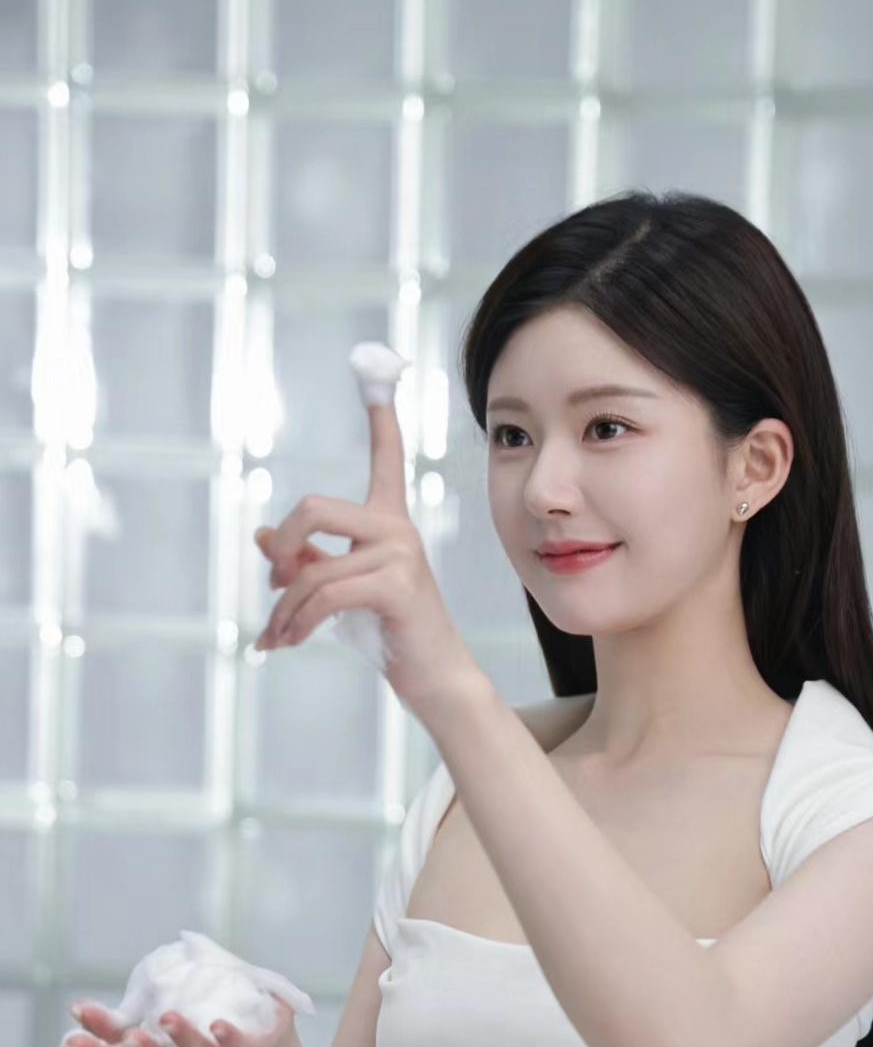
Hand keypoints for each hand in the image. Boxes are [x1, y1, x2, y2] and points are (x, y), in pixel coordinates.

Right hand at [63, 997, 296, 1046]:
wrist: (268, 1038)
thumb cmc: (210, 1012)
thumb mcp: (175, 999)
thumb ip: (149, 993)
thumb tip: (134, 975)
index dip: (94, 1042)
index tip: (77, 1013)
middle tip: (126, 1036)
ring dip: (180, 1039)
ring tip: (168, 1017)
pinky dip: (228, 1039)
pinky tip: (218, 1025)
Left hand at [251, 397, 485, 721]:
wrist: (436, 679)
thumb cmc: (390, 633)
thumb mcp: (342, 590)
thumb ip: (305, 561)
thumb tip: (261, 537)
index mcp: (389, 521)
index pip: (387, 455)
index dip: (381, 413)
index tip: (378, 367)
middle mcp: (397, 528)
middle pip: (312, 508)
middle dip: (281, 547)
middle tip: (273, 583)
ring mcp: (399, 554)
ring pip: (310, 570)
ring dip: (282, 610)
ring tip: (274, 637)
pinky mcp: (395, 586)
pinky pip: (323, 596)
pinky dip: (295, 624)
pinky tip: (286, 643)